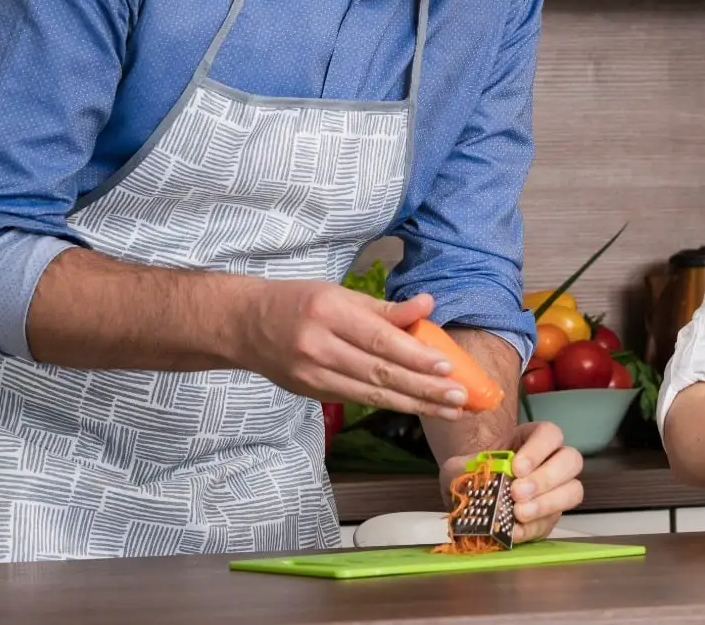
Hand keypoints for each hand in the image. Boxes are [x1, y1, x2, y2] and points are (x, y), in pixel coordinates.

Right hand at [237, 281, 466, 419]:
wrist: (244, 326)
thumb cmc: (299, 302)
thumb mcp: (340, 293)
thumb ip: (385, 308)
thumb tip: (428, 306)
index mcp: (328, 312)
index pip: (380, 340)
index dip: (415, 357)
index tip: (448, 368)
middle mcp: (319, 346)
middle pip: (380, 372)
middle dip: (424, 388)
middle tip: (460, 398)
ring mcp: (312, 375)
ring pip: (372, 393)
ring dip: (415, 404)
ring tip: (449, 410)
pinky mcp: (312, 392)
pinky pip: (358, 399)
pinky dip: (390, 404)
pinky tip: (417, 407)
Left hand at [440, 422, 583, 543]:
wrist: (471, 498)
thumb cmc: (473, 473)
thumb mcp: (461, 465)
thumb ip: (464, 468)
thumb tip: (475, 479)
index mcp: (533, 438)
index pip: (550, 434)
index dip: (538, 449)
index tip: (516, 468)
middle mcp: (552, 460)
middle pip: (571, 460)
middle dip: (545, 478)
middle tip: (517, 493)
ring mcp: (557, 489)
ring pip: (573, 490)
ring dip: (547, 503)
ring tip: (519, 513)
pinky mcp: (550, 517)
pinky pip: (553, 522)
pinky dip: (534, 528)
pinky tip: (514, 530)